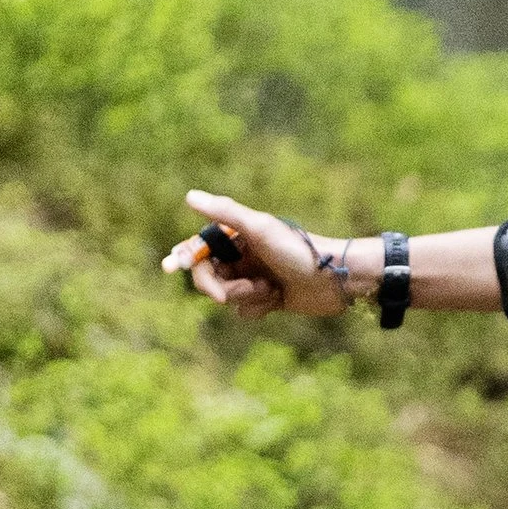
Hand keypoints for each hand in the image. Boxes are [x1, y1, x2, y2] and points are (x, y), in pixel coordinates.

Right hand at [161, 191, 360, 320]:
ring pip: (226, 298)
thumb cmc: (299, 251)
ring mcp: (253, 279)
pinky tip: (278, 299)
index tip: (170, 266)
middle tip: (248, 288)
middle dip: (223, 287)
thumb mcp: (261, 229)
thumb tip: (189, 196)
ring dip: (246, 297)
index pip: (199, 249)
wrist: (336, 280)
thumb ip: (226, 213)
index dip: (184, 257)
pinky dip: (258, 308)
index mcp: (238, 237)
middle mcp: (242, 257)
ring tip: (272, 288)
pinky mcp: (265, 300)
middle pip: (208, 278)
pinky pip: (244, 312)